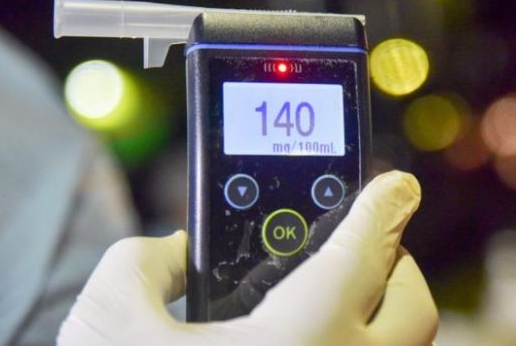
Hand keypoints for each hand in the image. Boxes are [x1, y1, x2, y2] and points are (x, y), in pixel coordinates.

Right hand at [57, 170, 437, 344]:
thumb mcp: (105, 323)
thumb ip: (141, 266)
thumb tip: (178, 254)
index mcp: (300, 341)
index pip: (366, 250)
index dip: (383, 205)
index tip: (396, 185)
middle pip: (410, 307)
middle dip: (394, 263)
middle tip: (360, 245)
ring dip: (379, 315)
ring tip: (333, 295)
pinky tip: (304, 342)